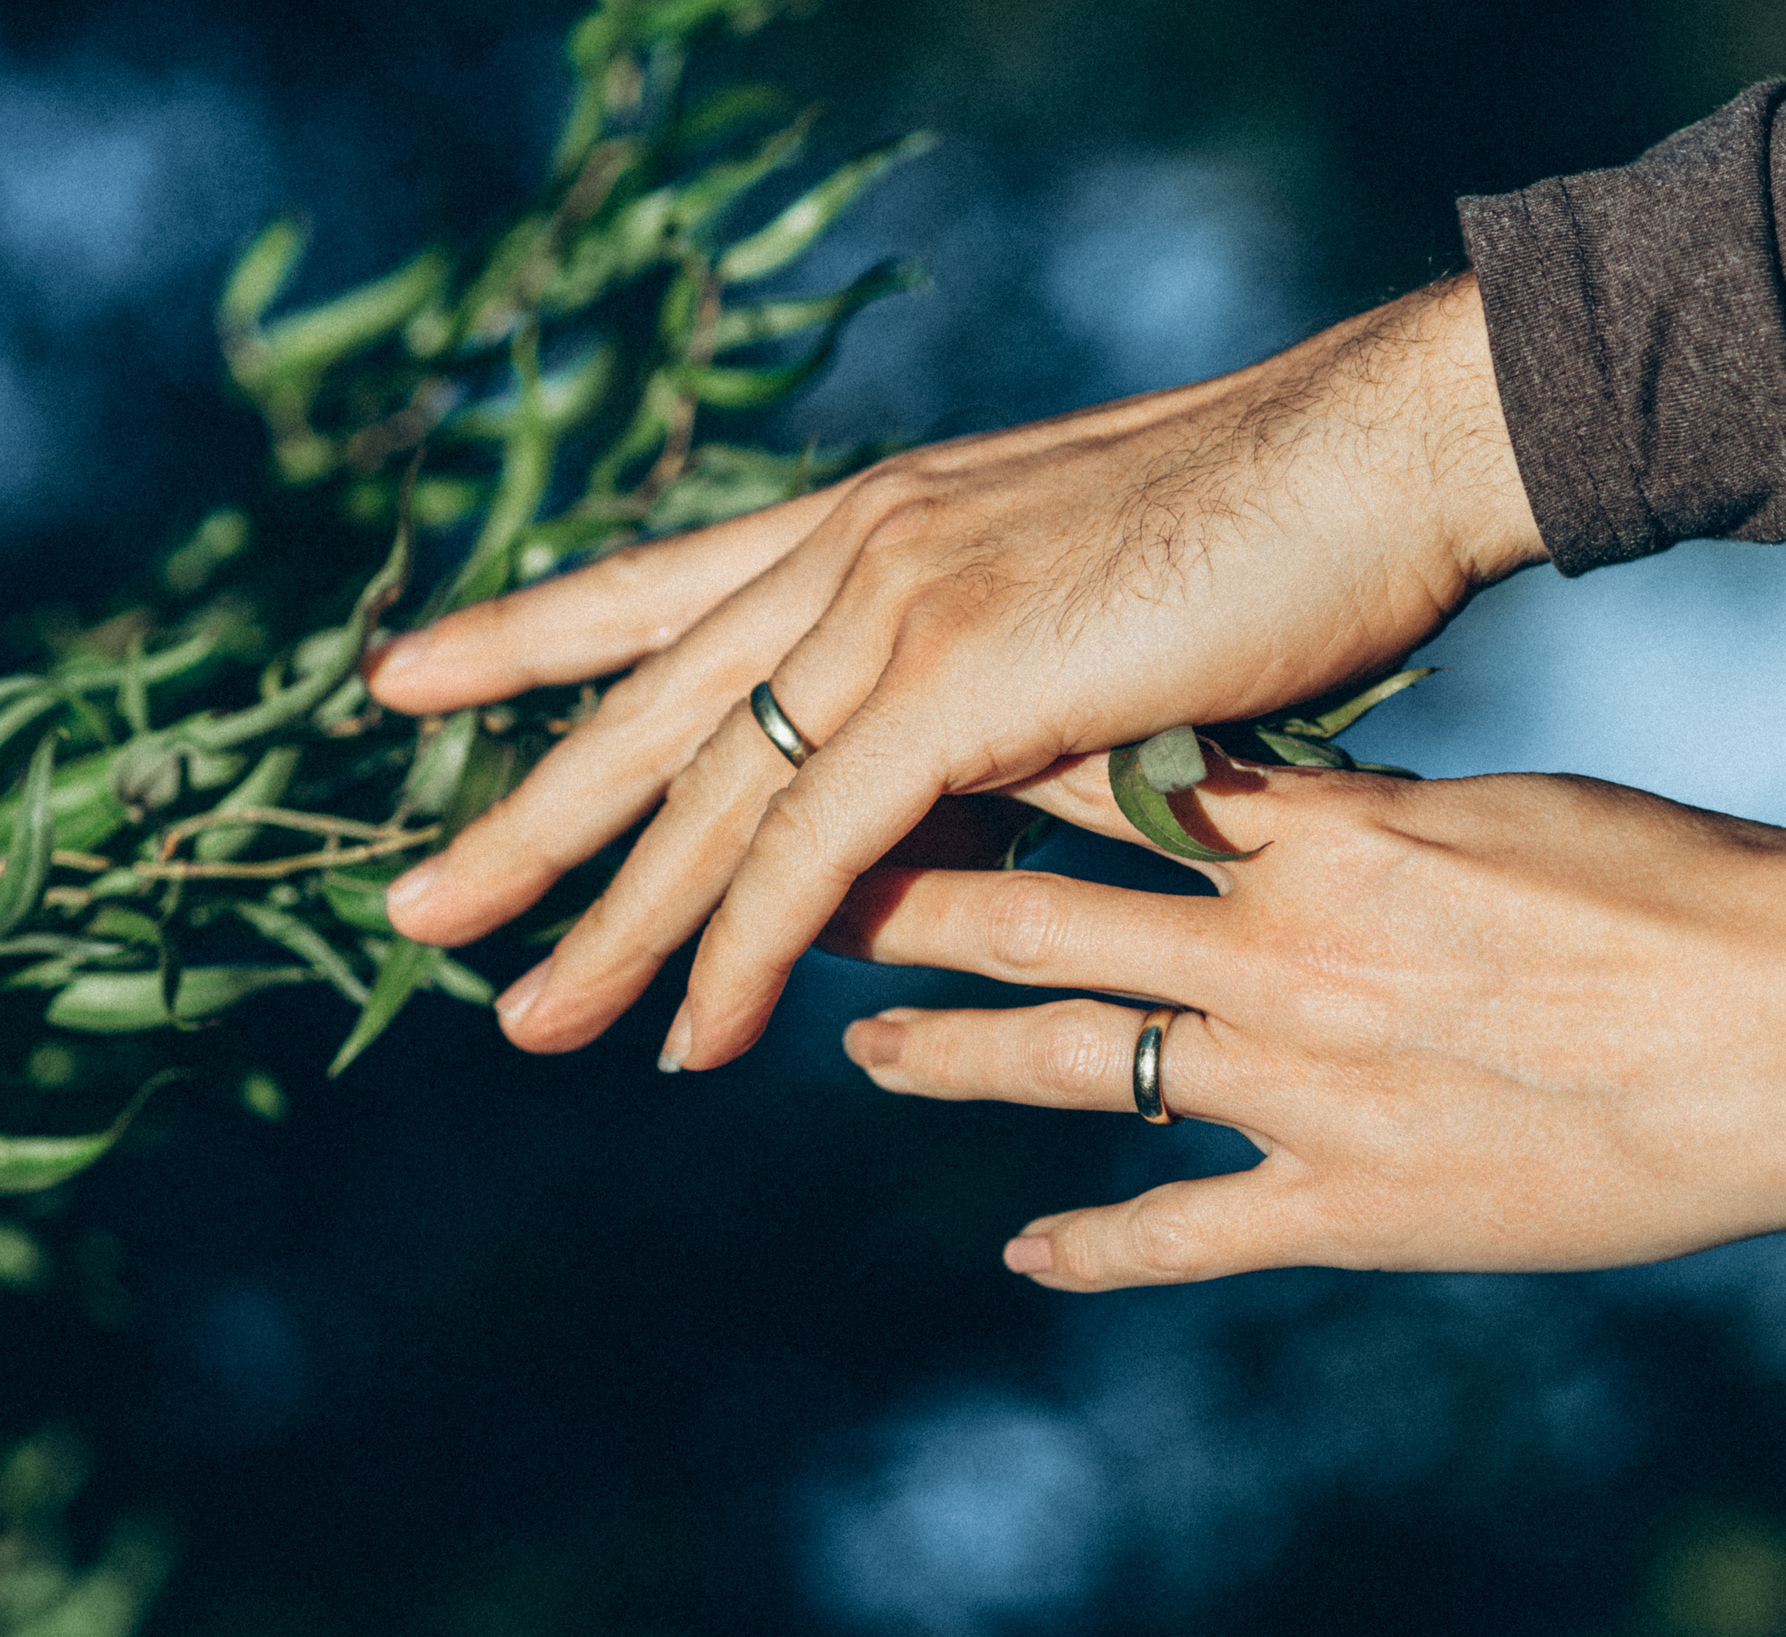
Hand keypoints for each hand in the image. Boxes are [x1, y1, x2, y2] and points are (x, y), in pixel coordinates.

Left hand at [363, 274, 1545, 1064]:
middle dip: (526, 817)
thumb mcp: (1072, 597)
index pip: (657, 585)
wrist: (1377, 453)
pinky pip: (811, 844)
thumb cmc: (1261, 527)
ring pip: (710, 793)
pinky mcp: (957, 680)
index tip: (408, 679)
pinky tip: (693, 1034)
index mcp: (872, 515)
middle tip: (417, 907)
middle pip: (649, 707)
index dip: (525, 635)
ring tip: (527, 1021)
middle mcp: (854, 547)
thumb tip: (922, 782)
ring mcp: (896, 604)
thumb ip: (972, 675)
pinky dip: (743, 948)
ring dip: (616, 922)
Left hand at [827, 757, 1785, 1288]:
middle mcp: (1270, 953)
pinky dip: (1095, 1243)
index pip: (1096, 783)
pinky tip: (1022, 1254)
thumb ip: (1355, 807)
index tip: (887, 751)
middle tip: (802, 892)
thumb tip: (1253, 785)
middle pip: (1035, 920)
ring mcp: (1298, 1087)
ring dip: (950, 1059)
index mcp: (1313, 832)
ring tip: (862, 1050)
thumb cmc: (1678, 884)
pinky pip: (1185, 1231)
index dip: (975, 768)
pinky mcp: (1351, 1207)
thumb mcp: (1498, 799)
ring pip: (1070, 1067)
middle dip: (905, 905)